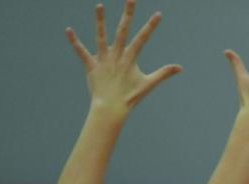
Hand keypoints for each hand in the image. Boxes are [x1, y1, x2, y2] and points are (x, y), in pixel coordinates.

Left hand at [66, 1, 181, 113]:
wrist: (111, 108)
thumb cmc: (130, 97)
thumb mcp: (149, 84)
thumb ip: (164, 73)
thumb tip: (180, 68)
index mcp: (130, 59)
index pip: (143, 38)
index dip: (151, 26)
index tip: (158, 14)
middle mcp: (117, 56)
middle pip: (122, 30)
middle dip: (128, 14)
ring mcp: (103, 59)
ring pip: (101, 36)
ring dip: (100, 20)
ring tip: (99, 5)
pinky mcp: (91, 65)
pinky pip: (81, 51)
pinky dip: (74, 41)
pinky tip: (68, 30)